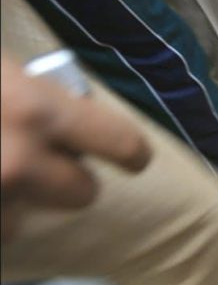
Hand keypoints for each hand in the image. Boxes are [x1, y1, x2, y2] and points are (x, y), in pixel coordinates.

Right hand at [1, 54, 150, 242]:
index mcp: (34, 108)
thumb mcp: (4, 65)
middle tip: (48, 160)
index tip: (137, 157)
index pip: (120, 142)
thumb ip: (41, 87)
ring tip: (2, 169)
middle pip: (82, 193)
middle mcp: (17, 161)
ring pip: (24, 219)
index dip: (132, 152)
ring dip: (18, 200)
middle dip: (69, 179)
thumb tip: (77, 97)